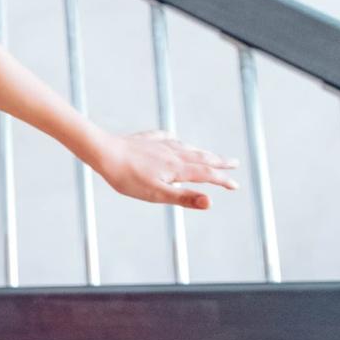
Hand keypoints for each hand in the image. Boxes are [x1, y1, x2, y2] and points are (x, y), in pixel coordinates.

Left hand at [96, 129, 238, 209]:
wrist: (104, 153)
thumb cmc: (127, 178)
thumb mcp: (156, 194)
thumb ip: (184, 198)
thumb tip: (210, 202)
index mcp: (177, 168)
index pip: (207, 174)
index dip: (222, 181)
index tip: (235, 185)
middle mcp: (173, 153)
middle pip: (201, 157)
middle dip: (219, 162)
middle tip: (234, 163)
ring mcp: (160, 145)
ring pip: (186, 147)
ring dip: (201, 152)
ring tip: (208, 154)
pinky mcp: (146, 139)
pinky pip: (166, 138)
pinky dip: (175, 140)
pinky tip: (173, 139)